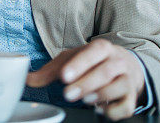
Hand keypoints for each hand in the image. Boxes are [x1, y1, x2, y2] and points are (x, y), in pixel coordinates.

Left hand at [26, 39, 144, 119]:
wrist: (126, 66)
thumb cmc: (94, 62)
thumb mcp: (72, 60)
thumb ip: (50, 70)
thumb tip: (28, 79)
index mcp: (102, 48)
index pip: (93, 52)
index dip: (79, 64)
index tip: (64, 76)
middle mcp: (117, 61)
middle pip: (105, 71)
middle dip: (86, 83)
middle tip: (68, 94)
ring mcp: (127, 79)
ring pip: (119, 86)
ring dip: (100, 95)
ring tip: (85, 99)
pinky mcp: (131, 97)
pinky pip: (126, 106)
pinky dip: (113, 110)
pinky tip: (100, 109)